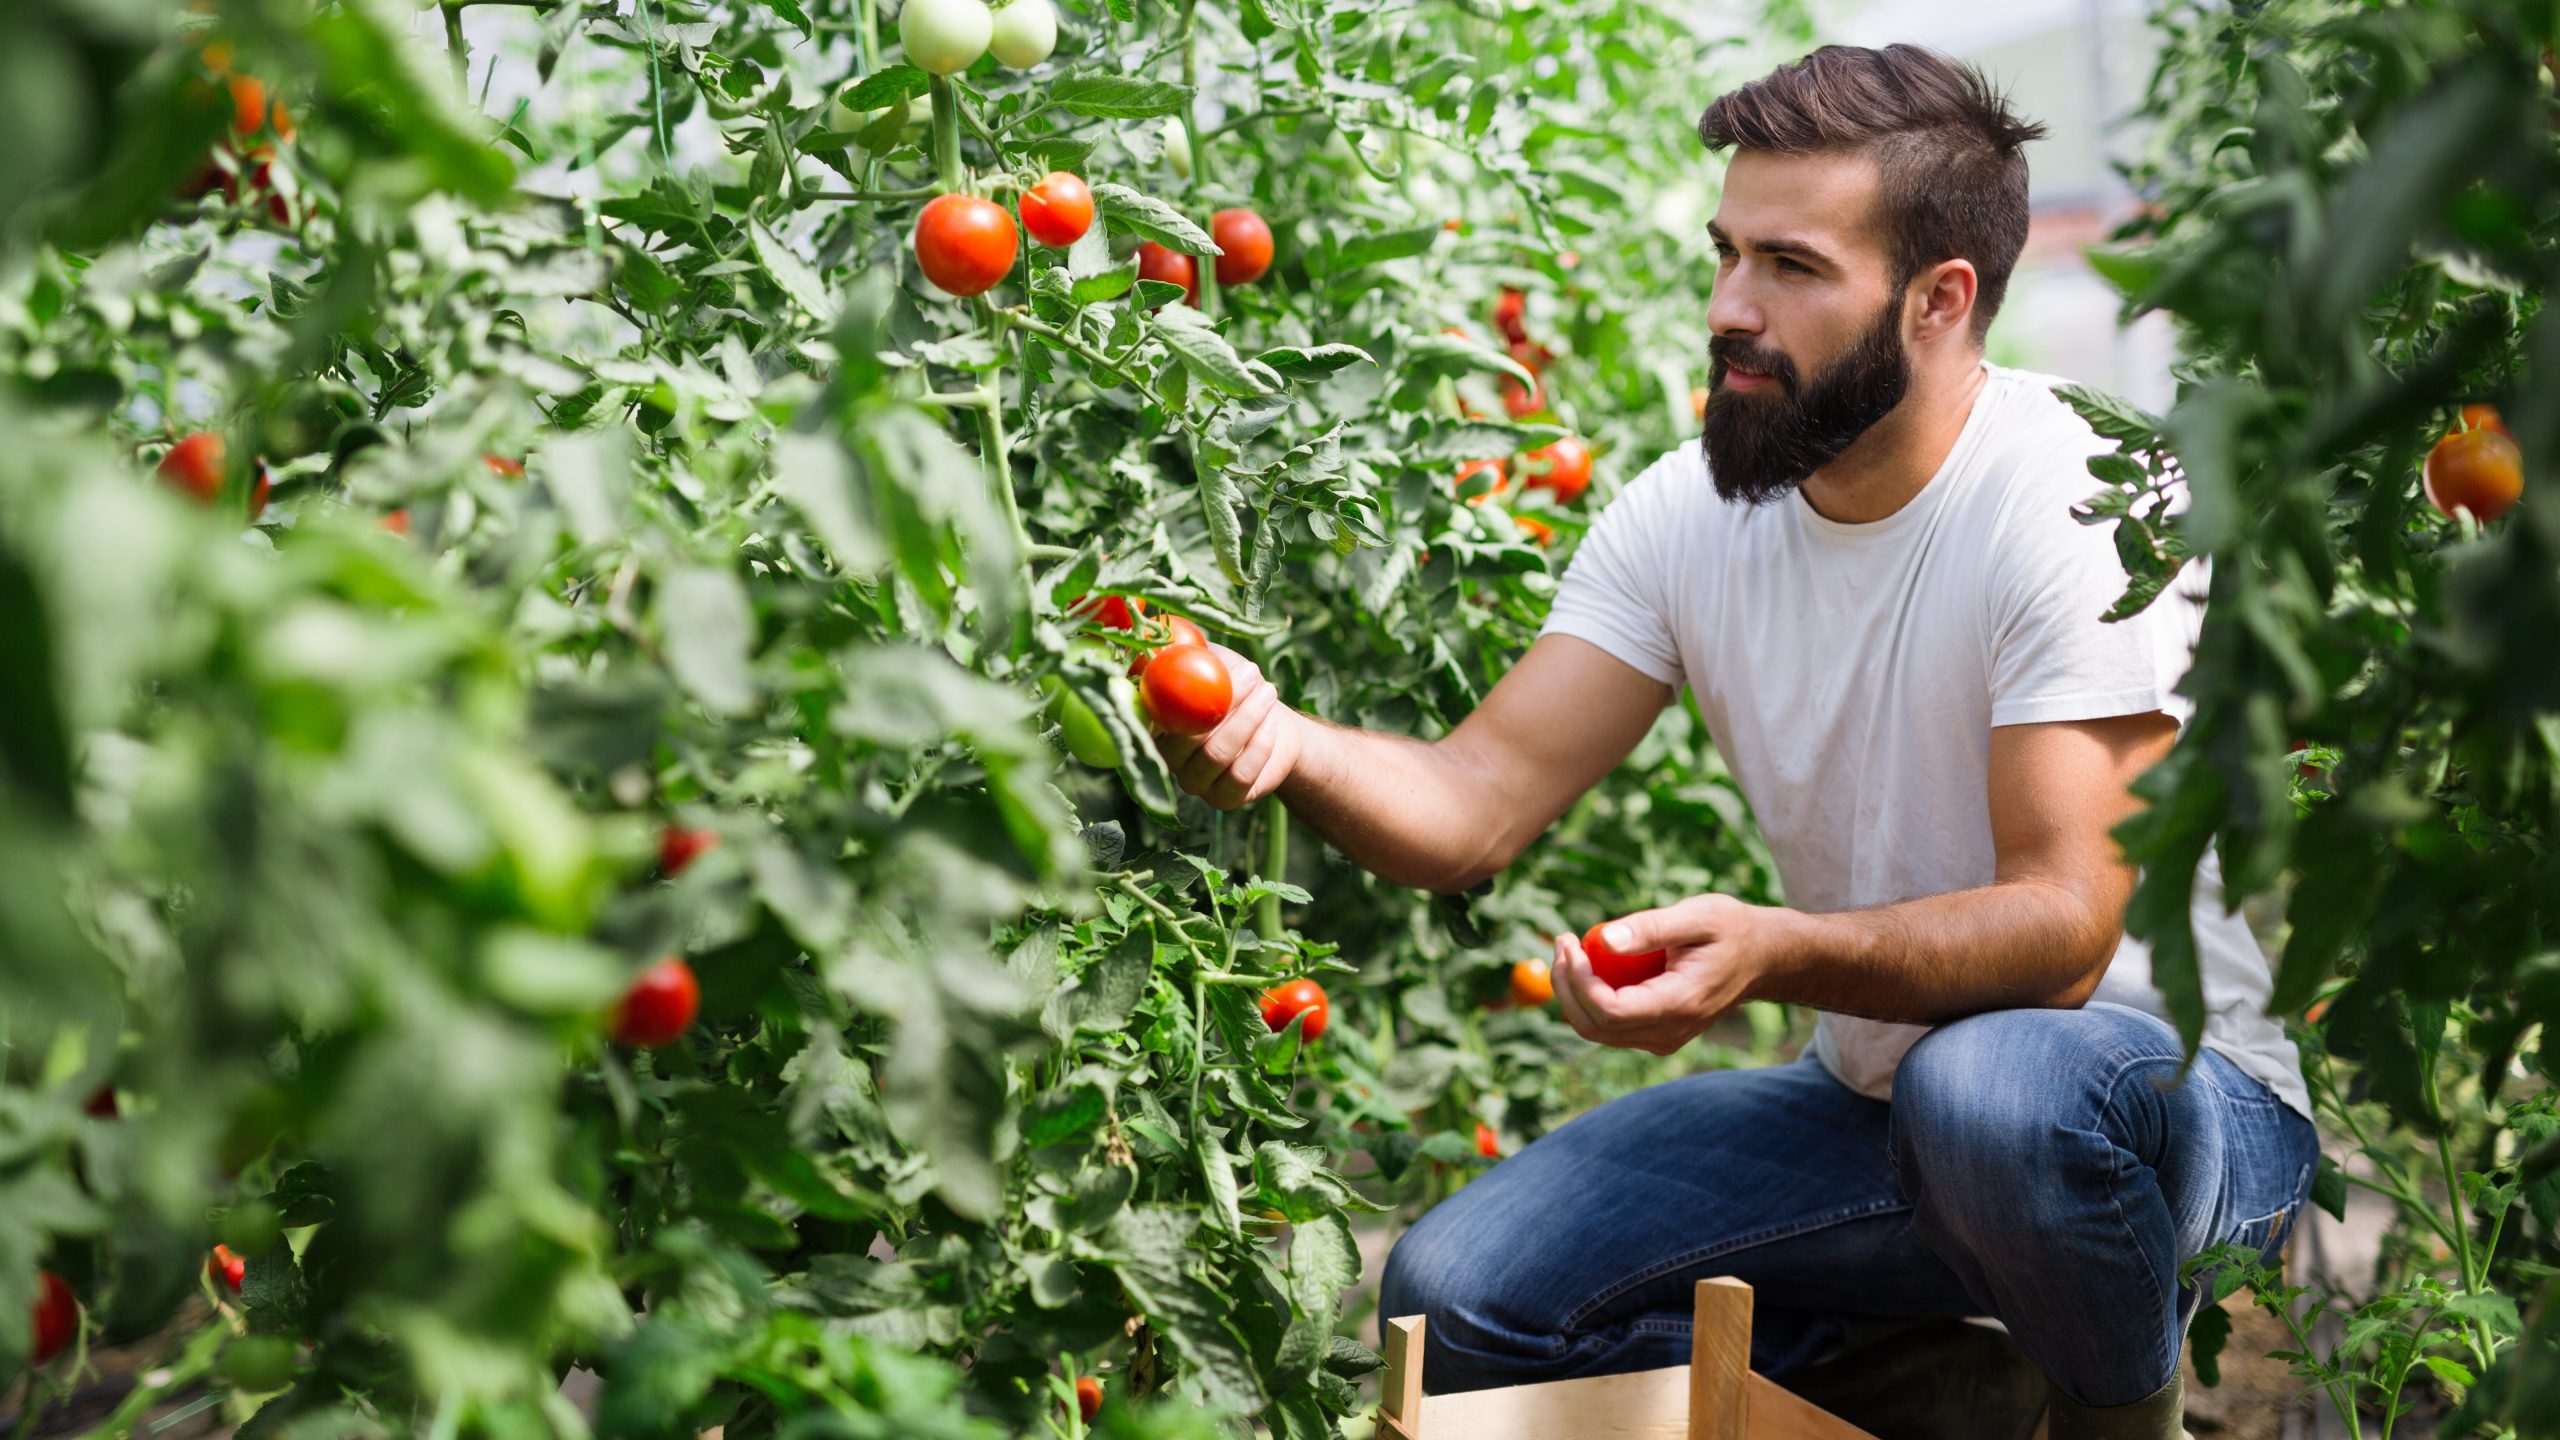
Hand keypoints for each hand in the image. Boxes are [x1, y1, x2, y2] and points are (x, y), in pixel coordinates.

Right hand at [1151, 644, 1304, 808]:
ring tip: (1268, 690)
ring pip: (1215, 756)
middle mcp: (1166, 760)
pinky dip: (1259, 746)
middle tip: (1253, 672)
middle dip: (1224, 702)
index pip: (1150, 717)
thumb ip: (1181, 649)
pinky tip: (1272, 722)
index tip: (1203, 667)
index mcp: (1153, 725)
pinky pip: (1239, 776)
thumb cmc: (1234, 683)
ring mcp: (1194, 783)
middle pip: (1185, 738)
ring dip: (1247, 719)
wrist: (1274, 720)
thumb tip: (1157, 633)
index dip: (1173, 695)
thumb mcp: (1210, 658)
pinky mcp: (1224, 799)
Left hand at [1552, 893, 1795, 1054]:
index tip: (1570, 941)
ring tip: (1569, 949)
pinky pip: (1610, 1027)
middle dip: (1566, 986)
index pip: (1610, 1011)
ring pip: (1597, 1031)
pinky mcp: (1657, 1035)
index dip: (1578, 981)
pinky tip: (1588, 964)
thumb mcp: (1698, 915)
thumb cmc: (1732, 930)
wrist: (1762, 959)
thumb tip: (1602, 939)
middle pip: (1595, 1027)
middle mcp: (1671, 1031)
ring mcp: (1664, 1039)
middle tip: (1562, 942)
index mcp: (1681, 1003)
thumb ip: (1651, 928)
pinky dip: (1589, 999)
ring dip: (1572, 993)